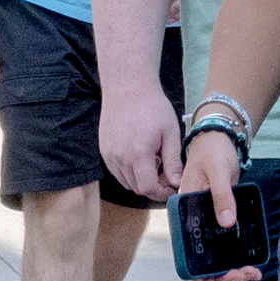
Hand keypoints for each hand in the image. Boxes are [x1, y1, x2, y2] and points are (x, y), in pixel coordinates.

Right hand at [101, 89, 183, 203]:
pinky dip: (129, 171)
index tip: (172, 188)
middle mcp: (119, 158)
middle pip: (136, 188)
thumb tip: (176, 183)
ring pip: (126, 182)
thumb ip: (173, 161)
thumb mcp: (170, 133)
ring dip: (141, 179)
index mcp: (138, 154)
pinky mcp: (104, 151)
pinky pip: (117, 172)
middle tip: (166, 172)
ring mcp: (109, 155)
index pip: (148, 189)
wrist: (128, 87)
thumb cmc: (152, 107)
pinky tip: (140, 154)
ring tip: (153, 160)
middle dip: (153, 186)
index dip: (162, 193)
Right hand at [175, 128, 258, 280]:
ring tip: (252, 271)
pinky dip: (237, 256)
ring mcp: (206, 223)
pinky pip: (226, 245)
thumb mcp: (217, 172)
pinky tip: (251, 261)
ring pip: (215, 256)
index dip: (196, 273)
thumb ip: (222, 196)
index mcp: (183, 214)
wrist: (219, 140)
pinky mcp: (220, 219)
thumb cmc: (212, 152)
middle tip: (245, 274)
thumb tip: (227, 223)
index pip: (184, 251)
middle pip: (202, 260)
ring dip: (231, 268)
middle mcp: (193, 223)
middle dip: (222, 274)